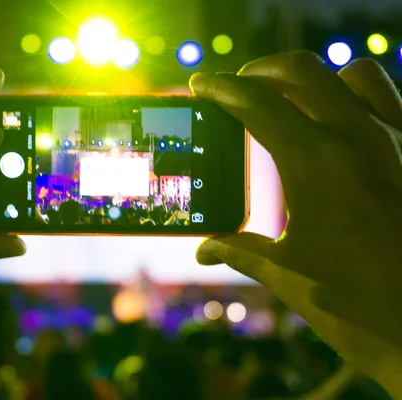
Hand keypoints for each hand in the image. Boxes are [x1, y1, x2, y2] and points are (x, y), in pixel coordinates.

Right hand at [191, 53, 401, 396]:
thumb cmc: (357, 306)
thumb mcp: (287, 275)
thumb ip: (239, 251)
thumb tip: (204, 251)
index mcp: (316, 163)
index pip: (256, 104)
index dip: (221, 89)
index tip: (199, 84)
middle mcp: (360, 139)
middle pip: (301, 71)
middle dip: (259, 71)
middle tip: (236, 88)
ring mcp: (399, 142)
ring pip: (354, 76)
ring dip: (316, 81)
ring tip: (291, 102)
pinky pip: (391, 102)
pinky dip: (358, 100)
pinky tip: (340, 131)